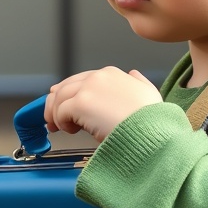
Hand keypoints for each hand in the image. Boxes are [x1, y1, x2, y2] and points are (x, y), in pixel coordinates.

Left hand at [45, 67, 161, 142]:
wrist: (152, 133)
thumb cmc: (153, 121)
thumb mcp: (150, 94)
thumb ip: (139, 82)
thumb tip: (133, 75)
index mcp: (112, 74)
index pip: (81, 80)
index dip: (70, 94)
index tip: (65, 107)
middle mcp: (98, 77)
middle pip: (65, 87)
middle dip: (56, 104)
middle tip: (54, 122)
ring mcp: (88, 89)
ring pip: (59, 98)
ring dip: (57, 115)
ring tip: (62, 128)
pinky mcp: (81, 104)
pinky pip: (60, 112)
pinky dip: (61, 123)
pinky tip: (71, 131)